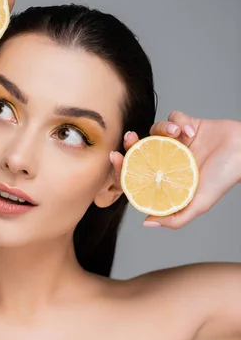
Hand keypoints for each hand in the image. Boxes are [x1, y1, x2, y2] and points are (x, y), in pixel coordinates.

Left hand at [110, 111, 240, 228]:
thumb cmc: (222, 180)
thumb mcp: (198, 205)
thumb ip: (174, 218)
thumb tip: (146, 221)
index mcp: (165, 177)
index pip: (136, 172)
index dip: (122, 166)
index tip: (116, 158)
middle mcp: (167, 159)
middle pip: (139, 149)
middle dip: (130, 143)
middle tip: (130, 138)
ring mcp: (176, 142)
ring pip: (155, 130)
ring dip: (162, 129)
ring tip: (178, 135)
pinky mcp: (187, 125)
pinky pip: (173, 118)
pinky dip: (178, 122)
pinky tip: (191, 131)